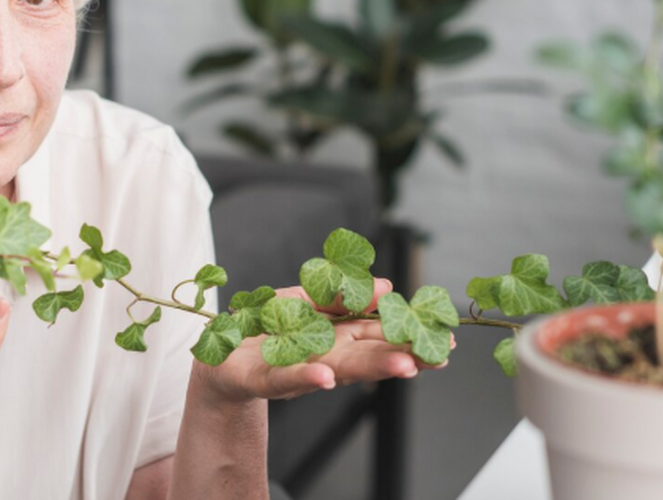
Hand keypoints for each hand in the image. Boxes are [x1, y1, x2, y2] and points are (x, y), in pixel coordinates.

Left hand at [193, 279, 452, 403]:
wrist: (217, 353)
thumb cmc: (268, 328)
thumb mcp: (307, 300)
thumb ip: (343, 294)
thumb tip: (386, 285)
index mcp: (337, 338)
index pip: (380, 338)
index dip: (412, 339)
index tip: (445, 341)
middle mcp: (323, 357)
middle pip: (366, 356)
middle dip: (401, 356)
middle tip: (434, 357)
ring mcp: (295, 369)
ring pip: (336, 369)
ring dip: (369, 368)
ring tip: (402, 366)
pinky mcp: (259, 377)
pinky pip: (283, 377)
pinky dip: (305, 378)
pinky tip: (324, 377)